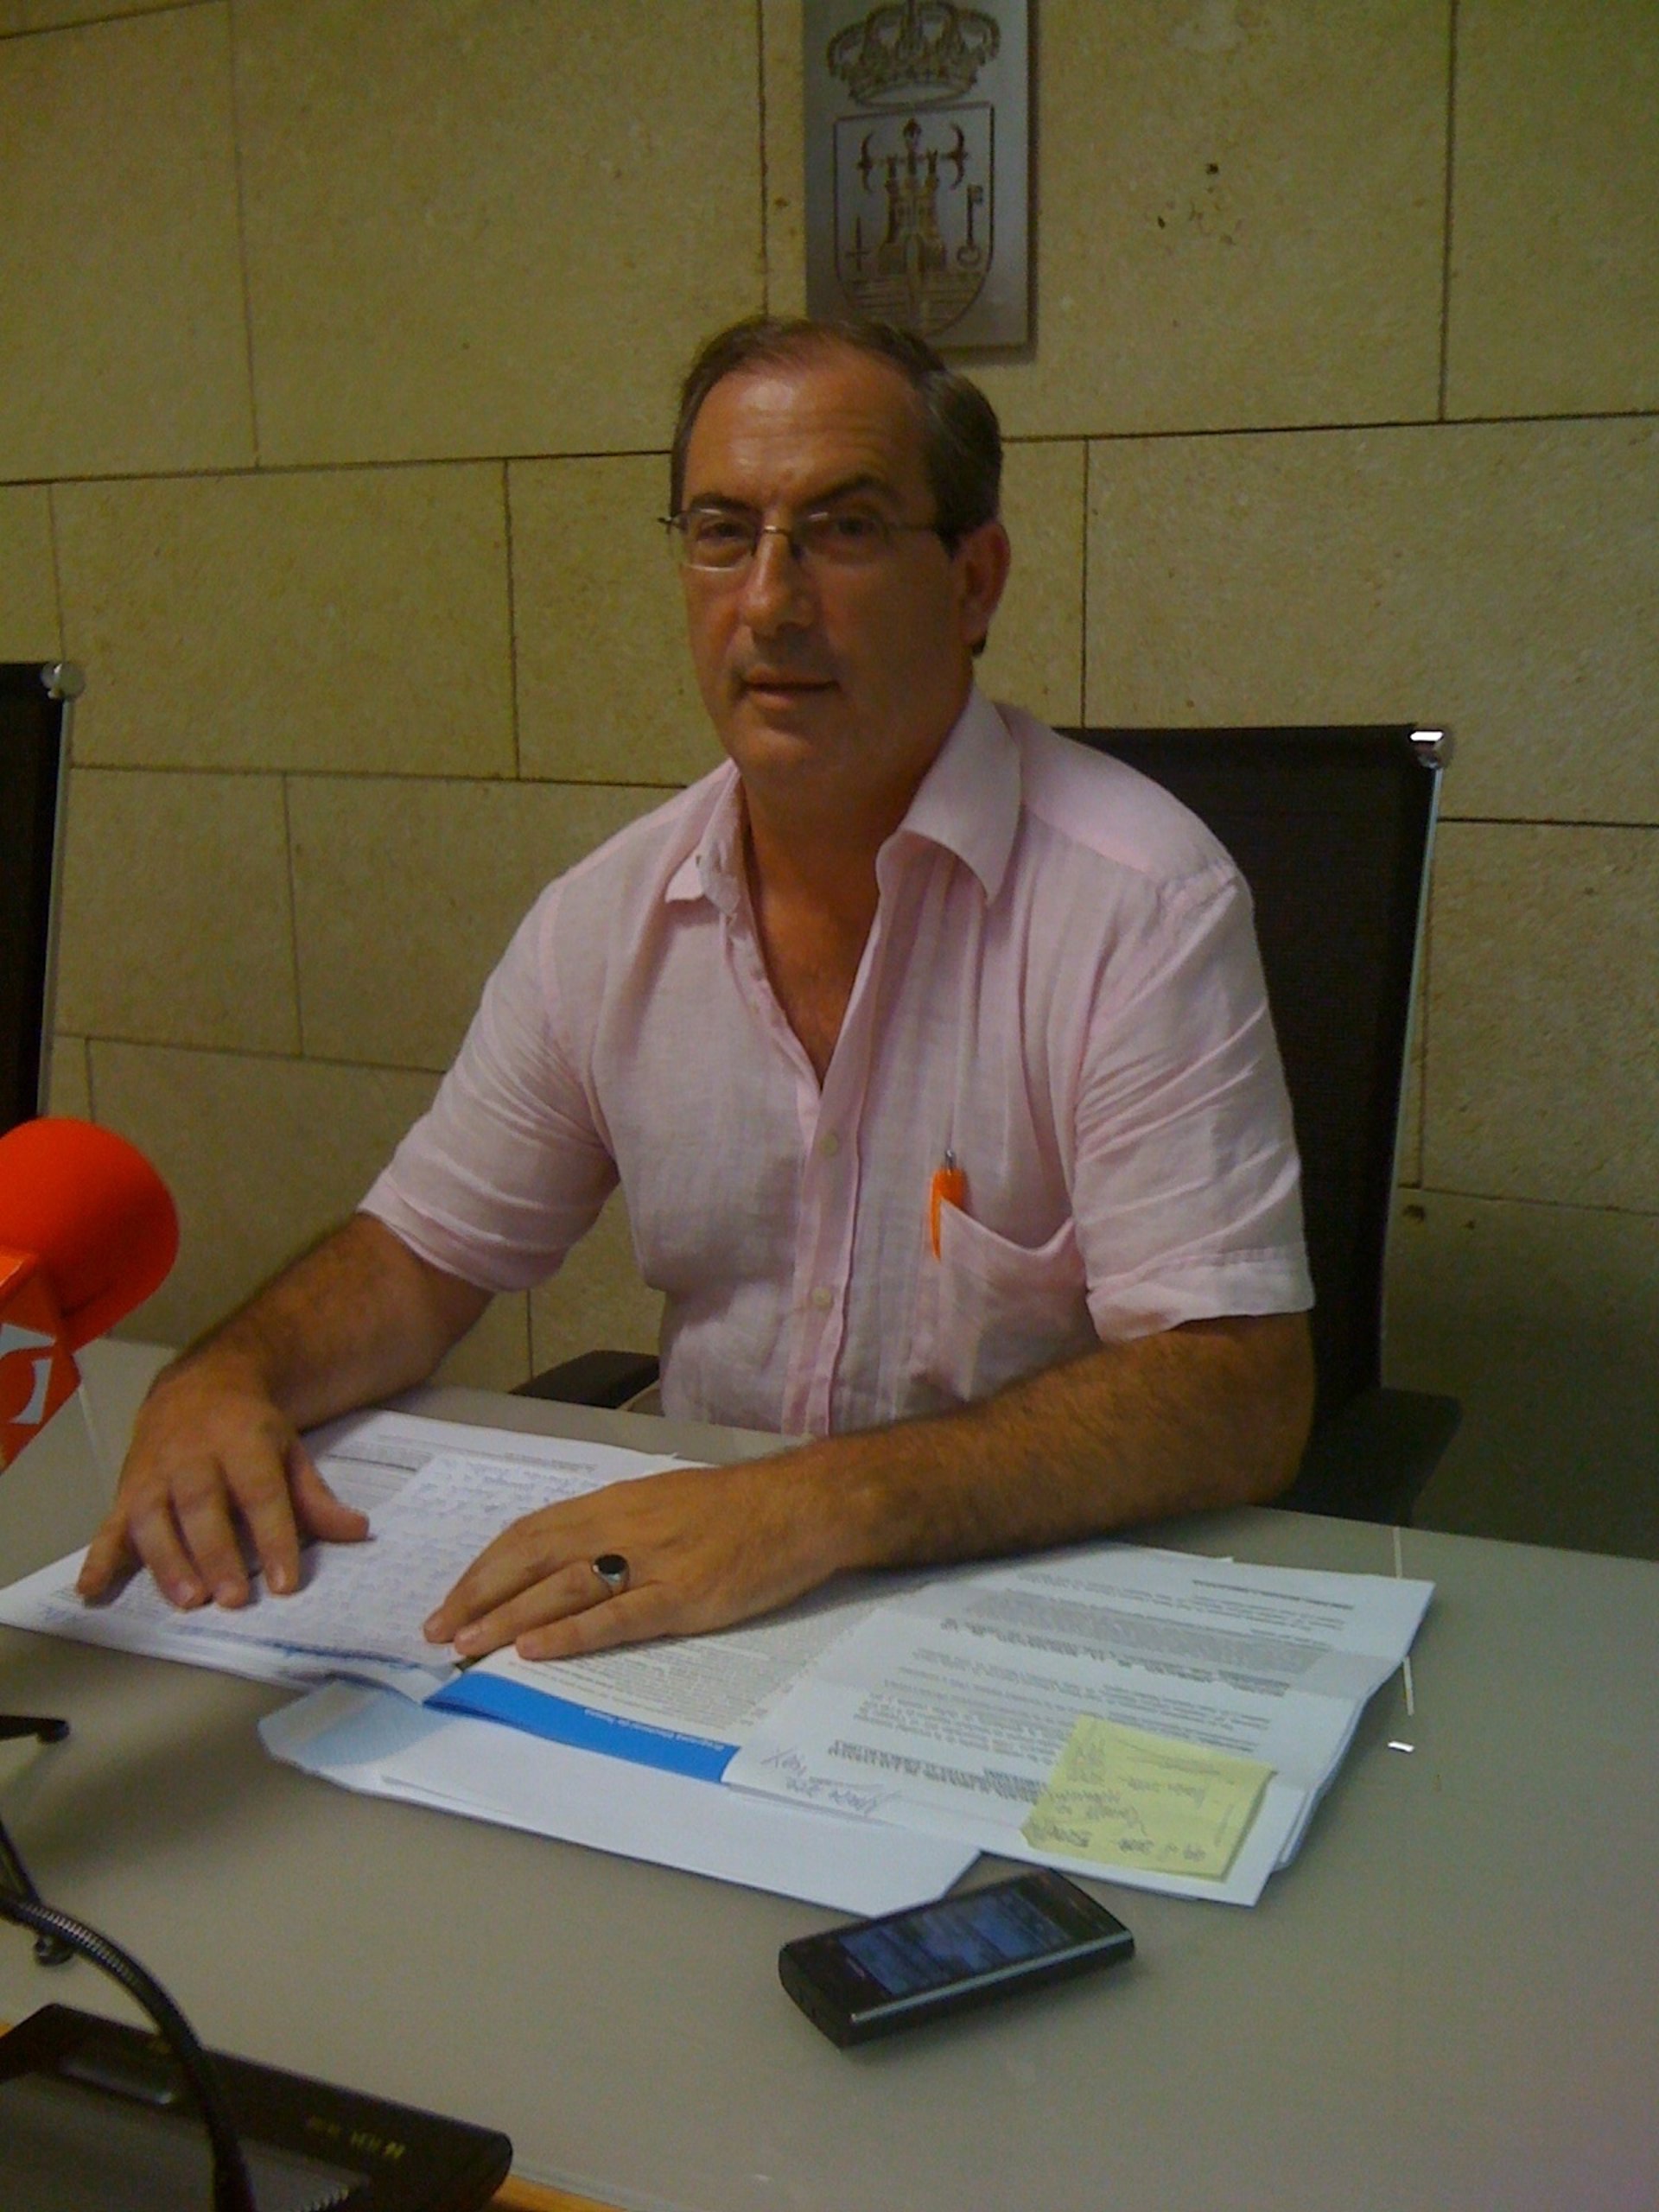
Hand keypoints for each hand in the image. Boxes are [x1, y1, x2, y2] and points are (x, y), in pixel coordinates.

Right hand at [76, 1352, 368, 1609]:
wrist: (196, 1386)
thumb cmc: (249, 1431)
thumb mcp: (288, 1452)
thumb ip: (315, 1497)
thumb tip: (357, 1532)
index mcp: (242, 1443)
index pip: (260, 1493)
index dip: (274, 1536)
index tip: (287, 1583)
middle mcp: (193, 1457)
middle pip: (203, 1507)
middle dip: (217, 1554)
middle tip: (234, 1598)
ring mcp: (153, 1474)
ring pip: (154, 1518)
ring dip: (167, 1561)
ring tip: (188, 1600)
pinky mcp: (125, 1490)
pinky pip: (107, 1525)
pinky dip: (98, 1558)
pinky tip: (91, 1590)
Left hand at [423, 1454, 844, 1660]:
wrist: (799, 1504)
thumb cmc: (735, 1505)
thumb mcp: (662, 1500)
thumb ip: (614, 1525)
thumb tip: (566, 1556)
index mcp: (613, 1503)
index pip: (530, 1533)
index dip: (485, 1568)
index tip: (452, 1598)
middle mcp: (621, 1526)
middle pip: (531, 1558)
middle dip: (477, 1596)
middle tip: (437, 1632)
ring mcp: (651, 1561)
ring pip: (562, 1588)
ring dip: (506, 1618)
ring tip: (466, 1646)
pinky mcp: (682, 1595)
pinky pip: (616, 1616)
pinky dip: (570, 1632)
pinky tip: (536, 1649)